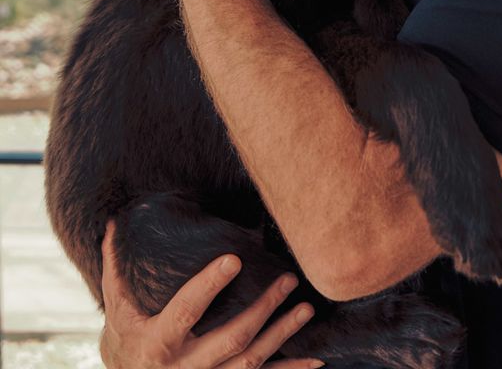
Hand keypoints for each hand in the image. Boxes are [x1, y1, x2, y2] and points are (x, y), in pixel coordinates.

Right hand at [100, 223, 323, 368]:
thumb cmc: (126, 334)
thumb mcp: (117, 304)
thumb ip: (116, 264)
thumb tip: (113, 220)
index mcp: (157, 341)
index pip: (186, 310)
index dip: (208, 286)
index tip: (234, 259)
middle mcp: (183, 367)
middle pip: (230, 338)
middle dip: (263, 309)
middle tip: (288, 279)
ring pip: (250, 363)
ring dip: (282, 336)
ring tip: (305, 308)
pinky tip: (316, 361)